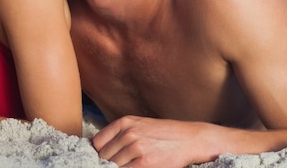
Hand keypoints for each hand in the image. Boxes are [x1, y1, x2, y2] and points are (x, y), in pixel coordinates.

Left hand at [92, 116, 217, 167]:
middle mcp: (128, 133)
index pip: (97, 142)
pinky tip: (135, 167)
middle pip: (103, 156)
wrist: (190, 139)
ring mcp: (136, 148)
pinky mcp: (145, 163)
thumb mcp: (139, 125)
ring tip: (129, 165)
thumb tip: (100, 150)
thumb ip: (120, 134)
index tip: (102, 158)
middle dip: (107, 163)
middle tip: (118, 163)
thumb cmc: (164, 133)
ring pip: (112, 165)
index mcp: (124, 122)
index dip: (98, 153)